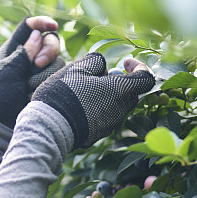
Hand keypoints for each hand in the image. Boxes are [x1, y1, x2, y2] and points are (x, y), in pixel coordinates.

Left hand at [0, 16, 60, 127]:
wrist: (2, 126)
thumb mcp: (5, 73)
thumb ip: (22, 54)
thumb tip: (38, 34)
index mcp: (13, 50)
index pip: (28, 27)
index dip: (41, 23)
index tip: (52, 26)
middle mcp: (30, 59)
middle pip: (49, 42)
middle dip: (48, 50)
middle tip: (38, 64)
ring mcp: (41, 74)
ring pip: (58, 61)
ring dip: (47, 73)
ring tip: (31, 88)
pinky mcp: (51, 86)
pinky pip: (62, 77)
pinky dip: (54, 83)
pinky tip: (43, 92)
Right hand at [31, 53, 154, 147]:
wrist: (50, 125)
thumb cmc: (65, 93)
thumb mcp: (78, 68)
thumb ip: (95, 61)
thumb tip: (103, 65)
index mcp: (120, 90)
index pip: (146, 78)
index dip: (139, 67)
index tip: (125, 63)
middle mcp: (120, 109)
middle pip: (131, 94)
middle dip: (121, 83)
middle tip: (100, 77)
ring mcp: (110, 125)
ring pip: (118, 107)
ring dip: (109, 98)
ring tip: (86, 93)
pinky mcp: (98, 135)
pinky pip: (104, 120)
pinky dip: (98, 111)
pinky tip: (80, 108)